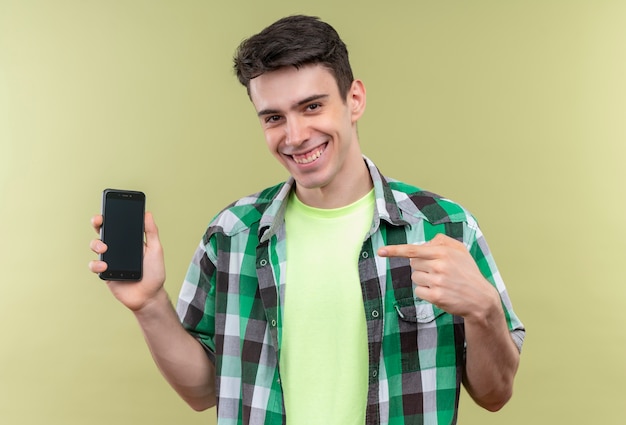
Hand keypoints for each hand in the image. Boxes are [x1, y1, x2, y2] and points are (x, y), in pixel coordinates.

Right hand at [89, 212, 166, 311]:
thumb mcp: (156, 249)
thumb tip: (147, 213)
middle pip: (102, 231)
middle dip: (97, 223)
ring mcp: (110, 260)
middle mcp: (117, 248)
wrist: (149, 295)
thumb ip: (151, 232)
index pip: (118, 224)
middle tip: (99, 221)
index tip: (109, 207)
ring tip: (105, 248)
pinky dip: (97, 264)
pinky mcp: (105, 273)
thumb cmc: (154, 273)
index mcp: (129, 240)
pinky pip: (94, 266)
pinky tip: (105, 266)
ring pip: (95, 246)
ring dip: (96, 244)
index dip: (111, 214)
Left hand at [377, 233, 498, 319]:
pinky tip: (439, 292)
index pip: (413, 250)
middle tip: (438, 272)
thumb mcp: (460, 250)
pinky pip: (418, 291)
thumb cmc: (468, 272)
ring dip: (424, 280)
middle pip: (412, 264)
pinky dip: (425, 292)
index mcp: (444, 252)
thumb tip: (423, 243)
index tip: (381, 252)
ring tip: (441, 282)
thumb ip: (442, 241)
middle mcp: (440, 265)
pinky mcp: (436, 296)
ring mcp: (437, 281)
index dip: (395, 250)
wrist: (480, 299)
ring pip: (415, 277)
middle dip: (421, 267)